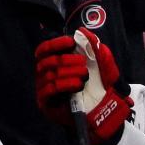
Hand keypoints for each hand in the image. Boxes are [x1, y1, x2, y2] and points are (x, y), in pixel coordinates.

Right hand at [33, 30, 131, 144]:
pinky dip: (64, 84)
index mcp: (53, 64)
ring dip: (68, 73)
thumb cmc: (98, 87)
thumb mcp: (101, 66)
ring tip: (84, 75)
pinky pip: (49, 90)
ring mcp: (43, 89)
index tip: (70, 41)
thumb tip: (83, 32)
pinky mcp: (45, 103)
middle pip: (47, 62)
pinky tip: (77, 85)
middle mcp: (44, 75)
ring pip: (49, 75)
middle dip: (65, 59)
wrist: (101, 112)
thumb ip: (94, 48)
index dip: (55, 44)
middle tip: (82, 63)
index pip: (44, 50)